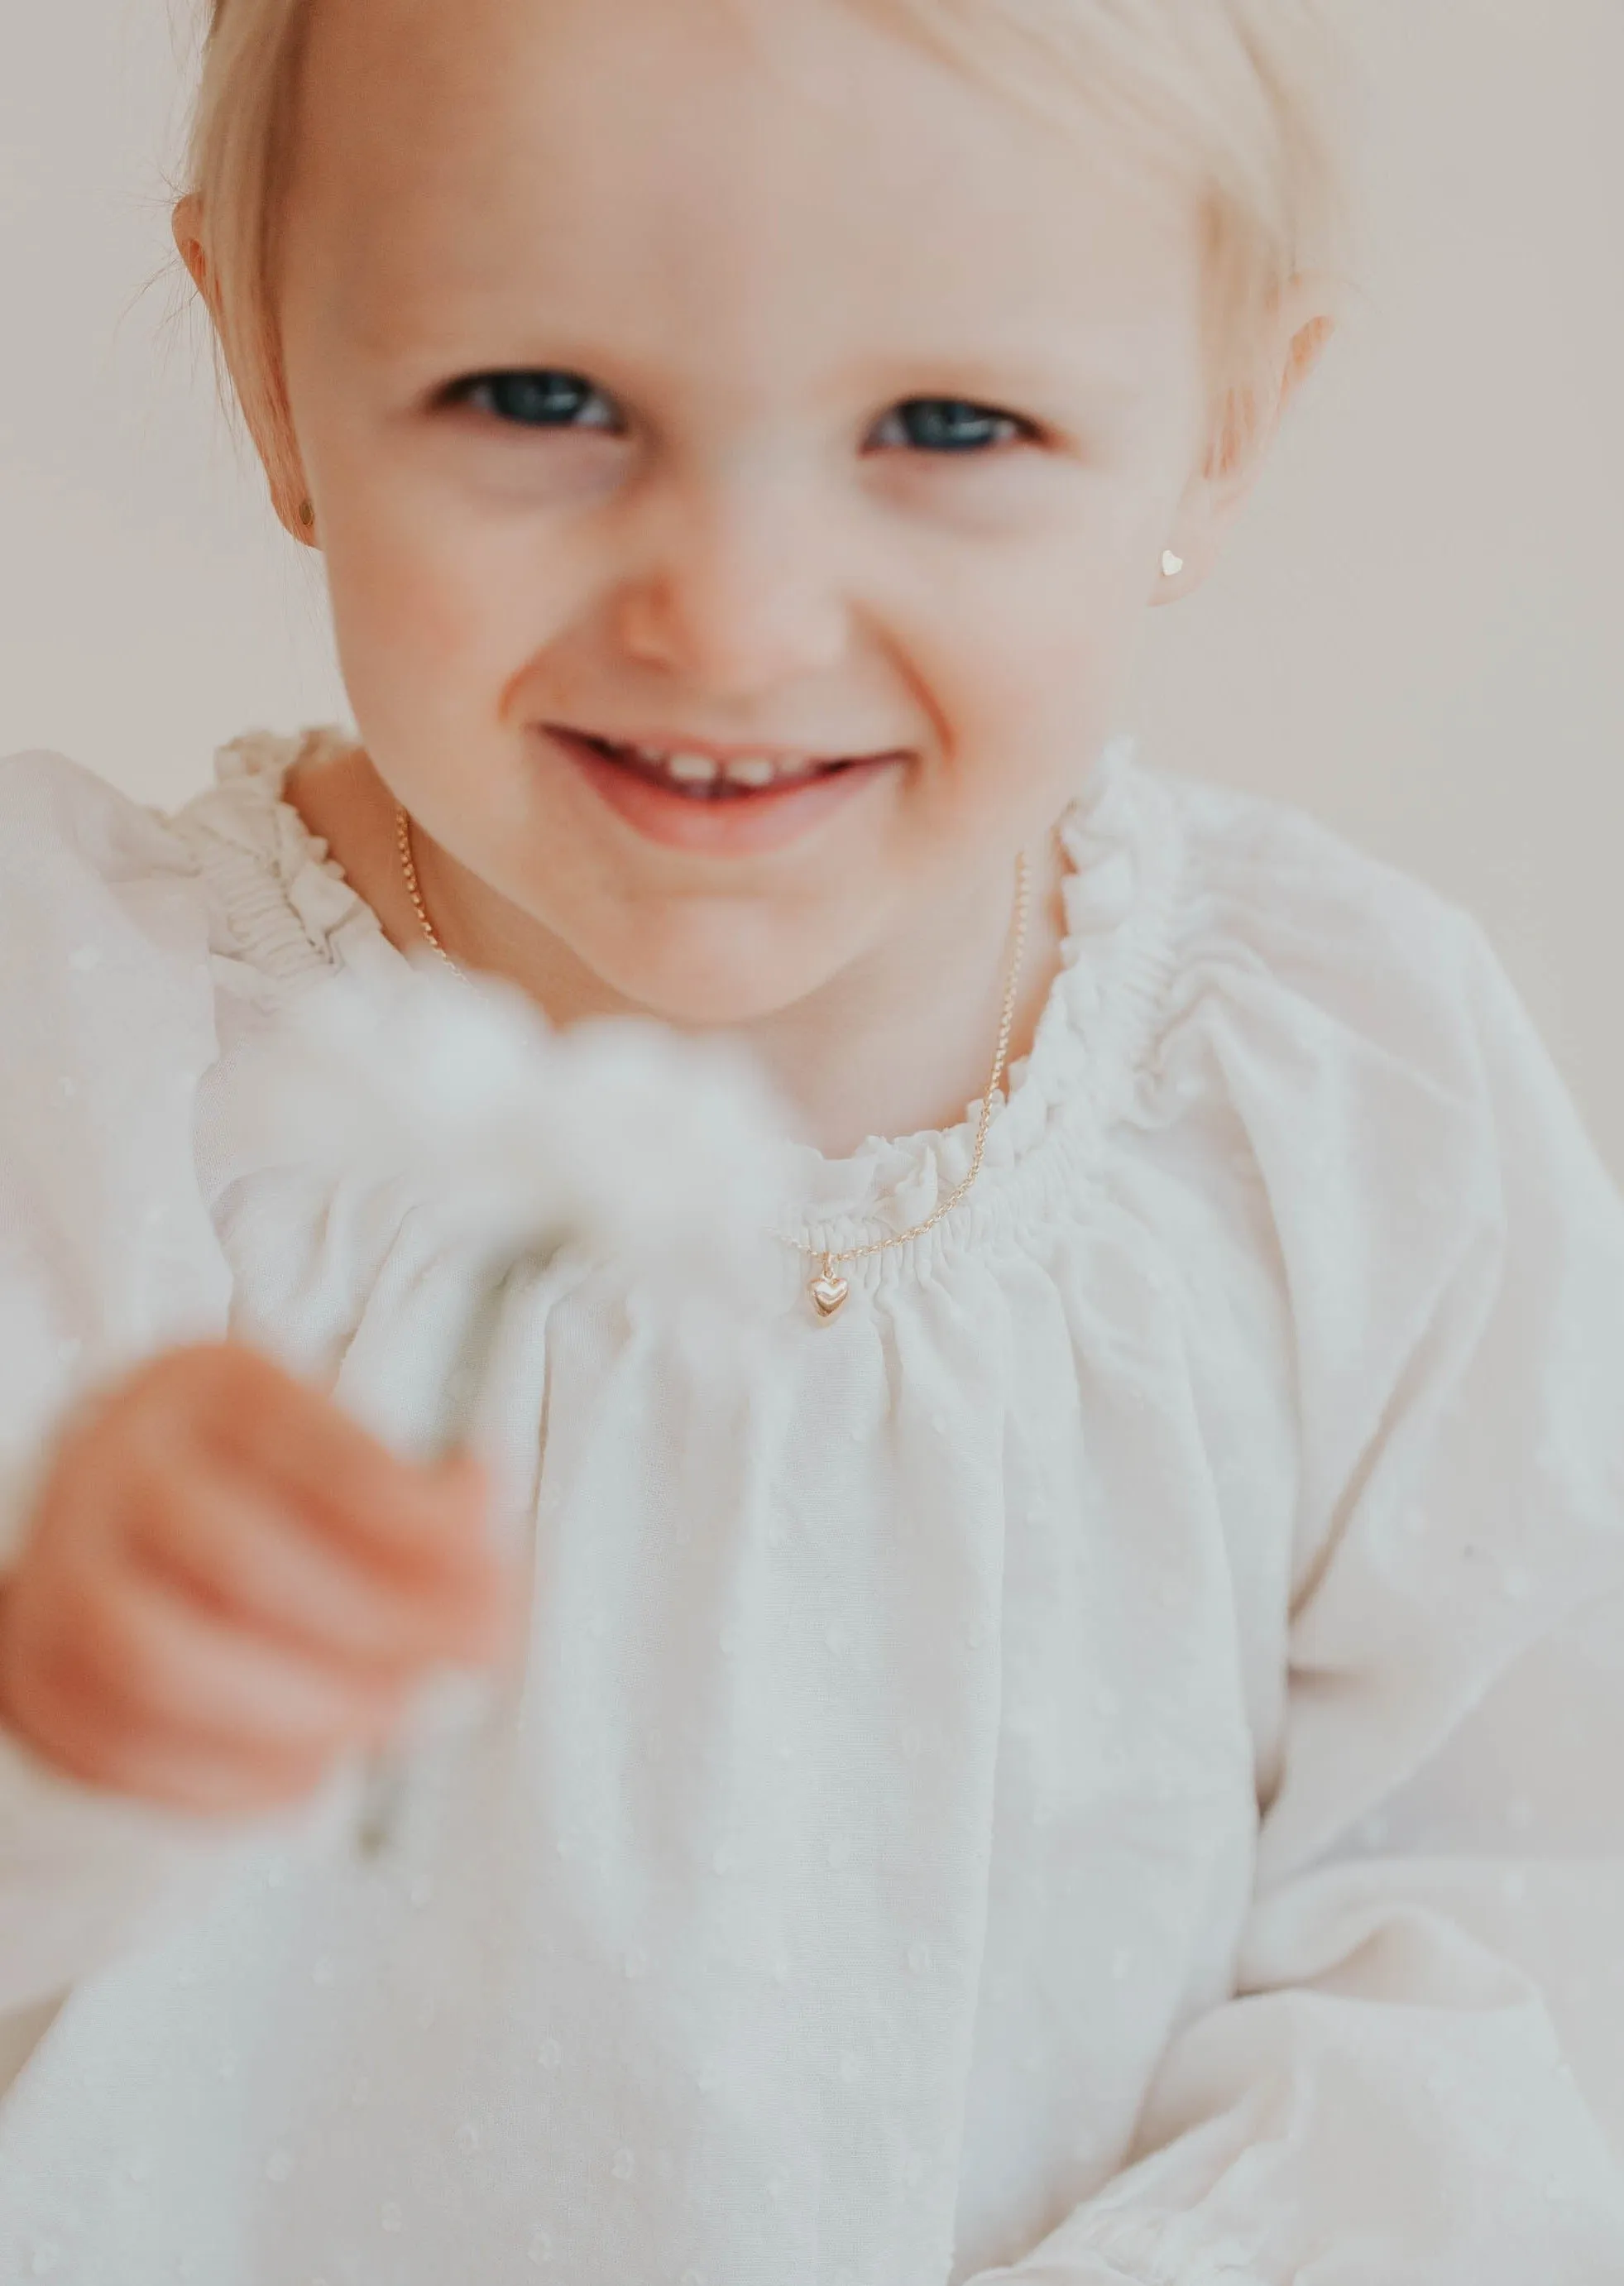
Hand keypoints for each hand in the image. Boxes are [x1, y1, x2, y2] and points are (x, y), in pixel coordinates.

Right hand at [0, 1343, 516, 1817]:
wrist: (117, 1538)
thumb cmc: (258, 1494)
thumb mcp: (338, 1456)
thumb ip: (419, 1491)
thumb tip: (483, 1496)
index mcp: (206, 1387)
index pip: (320, 1454)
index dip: (421, 1529)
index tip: (499, 1585)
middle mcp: (113, 1459)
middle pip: (241, 1560)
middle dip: (378, 1631)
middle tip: (466, 1668)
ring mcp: (60, 1565)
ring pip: (162, 1663)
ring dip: (299, 1712)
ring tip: (391, 1720)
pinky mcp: (35, 1667)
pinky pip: (122, 1746)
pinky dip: (231, 1778)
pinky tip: (314, 1766)